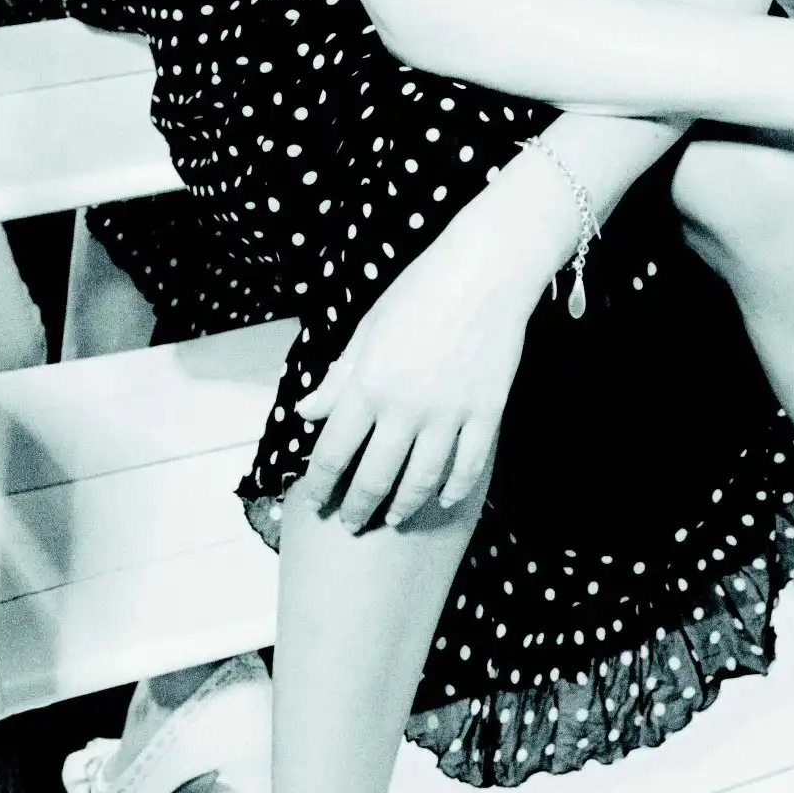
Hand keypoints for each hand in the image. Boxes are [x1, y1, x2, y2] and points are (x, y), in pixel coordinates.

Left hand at [299, 195, 558, 531]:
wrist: (486, 270)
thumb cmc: (421, 290)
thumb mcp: (368, 327)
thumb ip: (339, 377)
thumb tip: (307, 411)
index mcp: (368, 383)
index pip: (333, 452)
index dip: (321, 484)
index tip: (315, 501)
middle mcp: (405, 406)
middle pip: (374, 477)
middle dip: (357, 507)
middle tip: (351, 523)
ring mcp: (449, 413)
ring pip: (421, 480)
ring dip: (403, 508)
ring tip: (393, 519)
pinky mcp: (486, 411)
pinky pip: (468, 466)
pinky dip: (454, 489)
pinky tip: (442, 498)